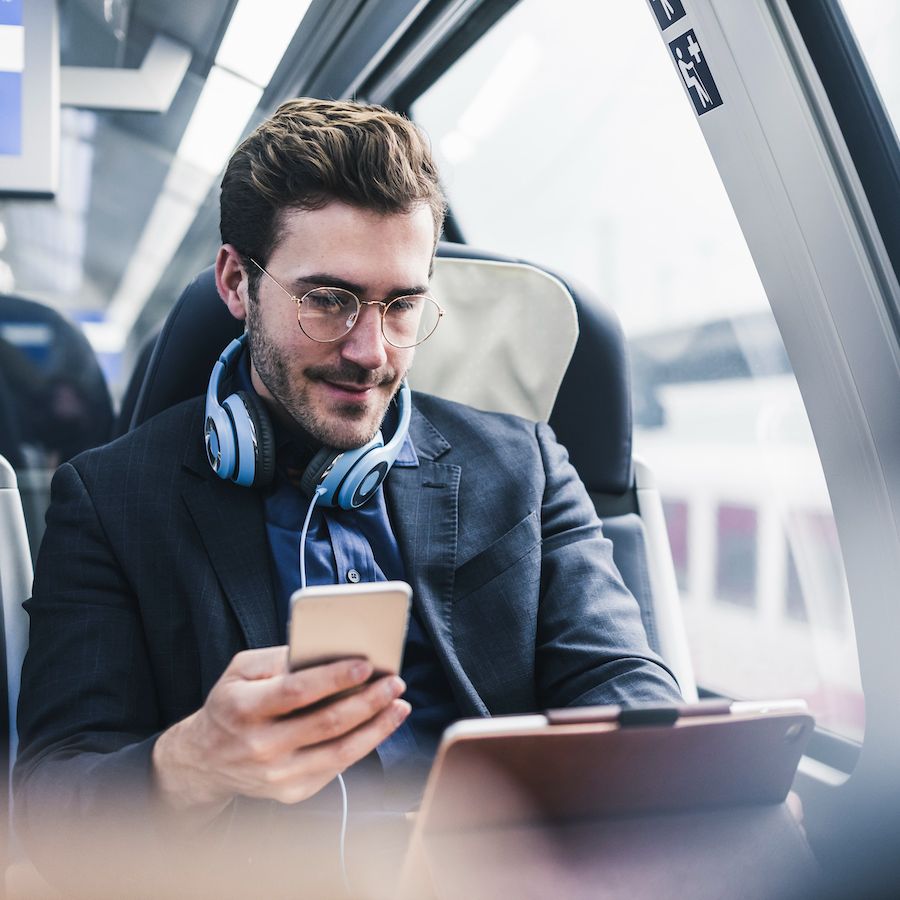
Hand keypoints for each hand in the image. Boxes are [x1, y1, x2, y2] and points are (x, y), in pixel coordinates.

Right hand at [152, 646, 409, 816]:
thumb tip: (326, 650)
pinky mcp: (291, 792)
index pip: (296, 692)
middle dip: (368, 700)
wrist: (204, 760)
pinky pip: (337, 767)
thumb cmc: (231, 704)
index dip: (334, 678)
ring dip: (377, 727)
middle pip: (326, 723)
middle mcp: (260, 745)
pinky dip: (363, 745)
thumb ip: (280, 657)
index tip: (366, 664)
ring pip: (339, 752)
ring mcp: (277, 775)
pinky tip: (379, 726)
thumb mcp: (241, 670)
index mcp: (244, 708)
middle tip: (395, 682)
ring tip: (399, 705)